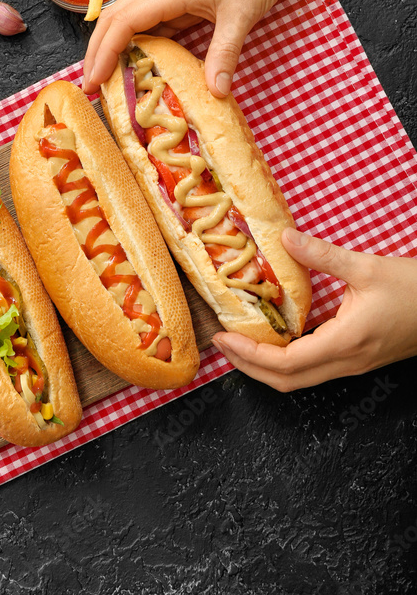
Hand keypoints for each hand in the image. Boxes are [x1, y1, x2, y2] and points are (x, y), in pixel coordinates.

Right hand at [82, 0, 295, 96]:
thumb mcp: (242, 15)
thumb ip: (224, 54)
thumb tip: (214, 93)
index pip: (121, 23)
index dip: (103, 54)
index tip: (92, 83)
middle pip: (113, 19)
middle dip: (97, 52)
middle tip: (91, 87)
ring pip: (127, 19)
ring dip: (113, 47)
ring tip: (109, 80)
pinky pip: (149, 23)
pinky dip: (138, 44)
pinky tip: (140, 65)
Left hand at [212, 228, 416, 389]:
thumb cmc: (415, 291)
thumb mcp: (366, 267)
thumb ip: (321, 255)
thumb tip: (284, 238)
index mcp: (344, 343)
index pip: (285, 364)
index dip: (249, 355)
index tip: (224, 336)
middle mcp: (346, 361)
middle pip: (286, 381)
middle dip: (248, 366)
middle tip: (222, 342)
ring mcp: (353, 364)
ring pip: (300, 379)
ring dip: (265, 365)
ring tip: (240, 340)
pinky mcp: (357, 358)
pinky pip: (313, 368)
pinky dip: (286, 359)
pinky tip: (275, 338)